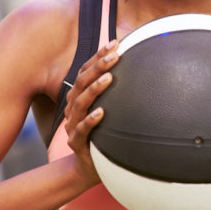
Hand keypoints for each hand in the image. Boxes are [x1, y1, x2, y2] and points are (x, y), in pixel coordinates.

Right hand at [63, 40, 118, 186]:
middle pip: (82, 82)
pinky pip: (81, 130)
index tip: (115, 43)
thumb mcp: (109, 109)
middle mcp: (74, 108)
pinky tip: (101, 112)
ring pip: (80, 103)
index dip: (98, 56)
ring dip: (94, 89)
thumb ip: (115, 92)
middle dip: (98, 66)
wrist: (88, 166)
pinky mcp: (76, 143)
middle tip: (115, 56)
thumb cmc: (102, 133)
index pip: (86, 71)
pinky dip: (91, 120)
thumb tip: (137, 66)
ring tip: (108, 78)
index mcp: (80, 97)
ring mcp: (73, 125)